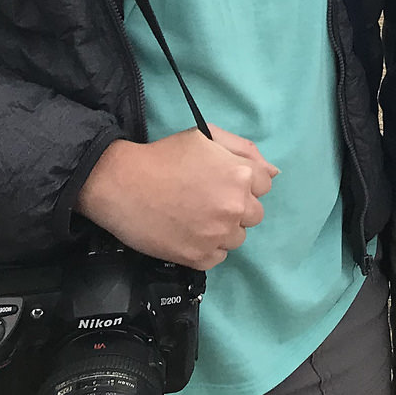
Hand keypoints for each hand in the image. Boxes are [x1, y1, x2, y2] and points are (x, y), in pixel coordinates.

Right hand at [75, 128, 278, 269]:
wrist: (121, 184)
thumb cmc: (164, 156)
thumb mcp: (206, 137)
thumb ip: (244, 151)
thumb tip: (273, 172)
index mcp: (241, 176)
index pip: (264, 185)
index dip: (243, 182)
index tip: (221, 182)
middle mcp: (235, 207)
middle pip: (254, 214)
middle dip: (236, 207)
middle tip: (207, 200)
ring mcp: (217, 235)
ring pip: (237, 237)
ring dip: (223, 229)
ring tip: (195, 217)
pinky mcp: (198, 257)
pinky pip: (218, 257)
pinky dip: (207, 248)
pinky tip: (189, 233)